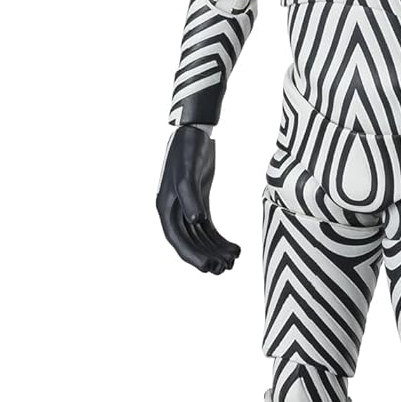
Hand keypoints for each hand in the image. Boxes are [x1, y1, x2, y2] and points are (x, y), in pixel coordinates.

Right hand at [156, 126, 239, 273]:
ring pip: (201, 238)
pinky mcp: (200, 203)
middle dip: (206, 256)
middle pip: (190, 242)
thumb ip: (191, 198)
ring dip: (216, 250)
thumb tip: (196, 221)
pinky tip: (235, 248)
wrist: (195, 133)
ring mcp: (188, 208)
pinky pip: (209, 228)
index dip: (191, 255)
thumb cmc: (188, 152)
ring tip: (234, 260)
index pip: (177, 239)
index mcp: (165, 207)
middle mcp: (174, 211)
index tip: (208, 267)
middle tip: (225, 268)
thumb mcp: (187, 174)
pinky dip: (221, 239)